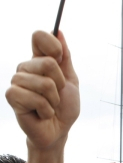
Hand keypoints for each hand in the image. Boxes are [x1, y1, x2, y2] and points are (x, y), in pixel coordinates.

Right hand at [5, 31, 79, 150]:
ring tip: (49, 106)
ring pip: (43, 83)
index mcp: (39, 61)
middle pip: (47, 62)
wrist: (58, 131)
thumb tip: (59, 31)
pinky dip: (45, 109)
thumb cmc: (64, 108)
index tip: (59, 58)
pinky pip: (34, 98)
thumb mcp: (70, 81)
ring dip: (53, 100)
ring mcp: (17, 81)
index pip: (39, 36)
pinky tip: (42, 113)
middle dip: (60, 84)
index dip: (53, 45)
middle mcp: (25, 68)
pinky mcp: (12, 96)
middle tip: (57, 95)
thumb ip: (65, 58)